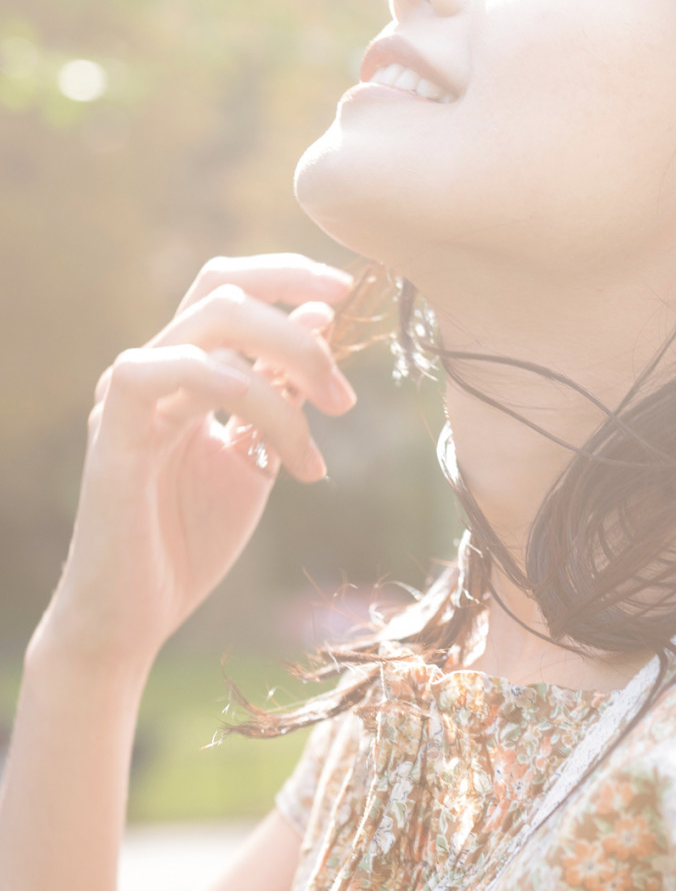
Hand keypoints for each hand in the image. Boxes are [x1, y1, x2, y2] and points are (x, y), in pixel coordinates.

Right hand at [30, 254, 356, 676]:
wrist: (133, 616)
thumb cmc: (188, 540)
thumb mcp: (256, 455)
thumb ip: (283, 392)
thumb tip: (319, 319)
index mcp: (181, 370)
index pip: (228, 289)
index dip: (286, 274)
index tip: (348, 291)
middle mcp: (151, 368)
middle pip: (224, 293)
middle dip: (300, 334)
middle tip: (346, 401)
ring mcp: (127, 393)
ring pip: (213, 326)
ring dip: (286, 378)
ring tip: (314, 451)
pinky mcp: (113, 427)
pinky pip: (166, 369)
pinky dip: (238, 393)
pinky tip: (275, 451)